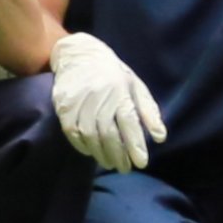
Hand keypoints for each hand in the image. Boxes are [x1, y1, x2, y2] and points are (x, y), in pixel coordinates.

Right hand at [49, 32, 164, 171]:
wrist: (78, 53)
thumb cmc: (112, 73)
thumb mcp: (135, 86)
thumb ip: (148, 111)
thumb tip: (160, 137)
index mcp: (120, 90)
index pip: (129, 122)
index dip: (135, 144)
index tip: (141, 162)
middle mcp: (99, 95)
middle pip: (108, 133)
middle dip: (118, 155)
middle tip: (125, 168)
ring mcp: (78, 100)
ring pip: (89, 135)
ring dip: (101, 154)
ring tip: (110, 163)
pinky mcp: (63, 104)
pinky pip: (71, 132)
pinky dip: (82, 146)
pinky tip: (91, 152)